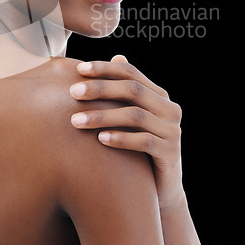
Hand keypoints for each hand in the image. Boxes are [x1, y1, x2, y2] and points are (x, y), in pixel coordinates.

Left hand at [70, 55, 183, 208]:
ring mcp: (172, 130)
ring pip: (135, 115)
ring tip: (75, 120)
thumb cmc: (136, 148)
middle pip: (132, 90)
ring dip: (103, 116)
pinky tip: (99, 139)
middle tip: (72, 92)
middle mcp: (169, 108)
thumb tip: (115, 55)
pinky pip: (144, 141)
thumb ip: (122, 92)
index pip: (130, 72)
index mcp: (158, 94)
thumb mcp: (128, 119)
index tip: (78, 69)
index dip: (104, 68)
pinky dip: (120, 138)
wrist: (158, 189)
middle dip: (100, 88)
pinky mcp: (171, 153)